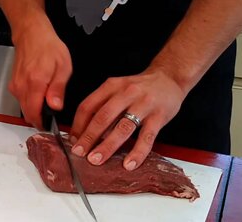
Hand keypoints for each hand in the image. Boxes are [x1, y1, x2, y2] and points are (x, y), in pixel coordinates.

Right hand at [8, 20, 71, 129]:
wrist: (31, 33)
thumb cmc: (48, 47)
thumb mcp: (63, 66)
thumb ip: (58, 89)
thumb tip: (55, 107)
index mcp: (35, 83)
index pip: (34, 114)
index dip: (43, 124)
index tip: (52, 126)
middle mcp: (22, 86)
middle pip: (28, 114)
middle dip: (39, 118)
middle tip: (52, 115)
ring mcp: (15, 86)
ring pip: (24, 108)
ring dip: (35, 110)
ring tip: (47, 101)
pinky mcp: (13, 84)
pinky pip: (21, 100)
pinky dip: (30, 101)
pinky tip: (40, 93)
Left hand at [69, 69, 185, 169]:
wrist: (169, 78)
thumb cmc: (139, 88)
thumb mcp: (118, 89)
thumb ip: (103, 107)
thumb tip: (84, 133)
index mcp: (111, 86)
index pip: (88, 106)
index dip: (78, 125)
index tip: (72, 141)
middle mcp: (126, 93)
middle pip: (103, 116)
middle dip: (88, 137)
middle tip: (79, 153)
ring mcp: (144, 104)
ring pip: (123, 127)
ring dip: (107, 146)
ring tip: (96, 160)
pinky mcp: (159, 115)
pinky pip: (147, 137)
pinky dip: (137, 152)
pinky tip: (129, 164)